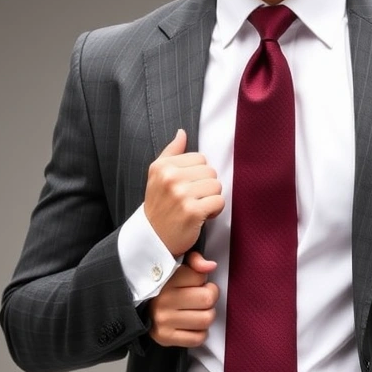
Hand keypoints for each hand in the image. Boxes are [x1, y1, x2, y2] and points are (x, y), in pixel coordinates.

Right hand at [144, 129, 223, 256]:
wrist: (153, 239)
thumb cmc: (159, 206)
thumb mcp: (157, 176)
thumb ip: (171, 153)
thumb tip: (182, 133)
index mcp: (162, 166)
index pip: (200, 158)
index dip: (198, 174)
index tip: (187, 187)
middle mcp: (170, 178)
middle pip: (210, 171)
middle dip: (206, 187)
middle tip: (192, 200)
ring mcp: (181, 194)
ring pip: (216, 186)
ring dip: (211, 199)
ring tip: (196, 208)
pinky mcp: (192, 211)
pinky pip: (219, 202)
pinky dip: (214, 211)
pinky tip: (201, 217)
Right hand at [148, 252, 218, 347]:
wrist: (137, 310)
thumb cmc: (163, 288)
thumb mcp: (175, 267)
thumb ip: (195, 260)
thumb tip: (211, 266)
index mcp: (165, 279)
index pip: (200, 277)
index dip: (203, 281)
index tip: (195, 284)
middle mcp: (162, 300)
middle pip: (207, 299)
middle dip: (209, 298)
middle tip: (200, 298)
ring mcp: (163, 320)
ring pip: (206, 319)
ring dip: (206, 316)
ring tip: (196, 311)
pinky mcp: (165, 338)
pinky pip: (198, 338)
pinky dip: (200, 333)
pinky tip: (192, 325)